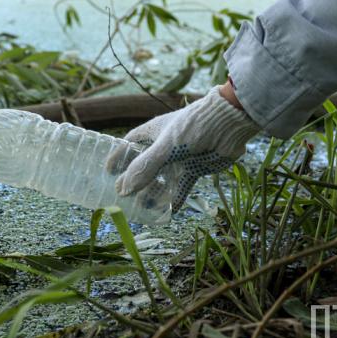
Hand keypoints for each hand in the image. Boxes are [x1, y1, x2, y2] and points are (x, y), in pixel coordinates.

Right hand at [110, 85, 258, 212]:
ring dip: (152, 192)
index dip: (118, 156)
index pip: (129, 144)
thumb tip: (123, 190)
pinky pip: (181, 187)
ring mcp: (180, 158)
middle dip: (133, 180)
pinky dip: (175, 198)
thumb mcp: (165, 146)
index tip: (107, 171)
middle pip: (144, 165)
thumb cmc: (193, 127)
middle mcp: (164, 145)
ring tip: (141, 207)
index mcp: (153, 132)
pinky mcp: (194, 168)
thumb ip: (145, 168)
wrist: (228, 126)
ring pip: (161, 179)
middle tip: (122, 196)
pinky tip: (167, 212)